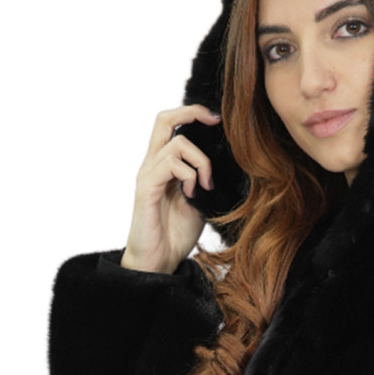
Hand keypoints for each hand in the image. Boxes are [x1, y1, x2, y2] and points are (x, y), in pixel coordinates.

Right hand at [121, 103, 221, 275]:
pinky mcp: (146, 189)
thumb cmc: (176, 234)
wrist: (158, 262)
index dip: (193, 114)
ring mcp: (148, 175)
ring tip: (205, 185)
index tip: (217, 121)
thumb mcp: (200, 201)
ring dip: (200, 161)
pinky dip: (189, 175)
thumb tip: (227, 165)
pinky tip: (193, 194)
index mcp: (164, 165)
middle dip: (192, 113)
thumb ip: (206, 180)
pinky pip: (169, 165)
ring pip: (176, 143)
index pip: (172, 125)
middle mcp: (153, 164)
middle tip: (214, 122)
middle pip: (164, 119)